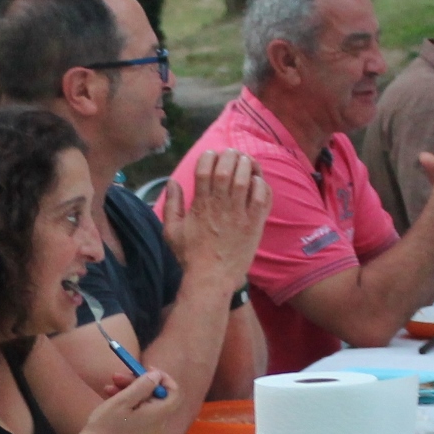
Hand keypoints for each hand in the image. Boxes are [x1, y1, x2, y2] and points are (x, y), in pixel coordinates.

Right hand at [76, 367, 183, 433]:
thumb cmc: (107, 426)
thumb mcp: (123, 400)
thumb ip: (143, 386)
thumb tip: (157, 376)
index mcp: (158, 415)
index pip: (174, 392)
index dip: (163, 378)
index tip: (146, 369)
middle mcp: (158, 423)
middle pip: (156, 395)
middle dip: (138, 382)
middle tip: (118, 375)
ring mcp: (148, 429)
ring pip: (144, 402)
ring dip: (129, 390)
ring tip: (109, 385)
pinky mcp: (138, 432)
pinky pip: (138, 412)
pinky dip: (126, 402)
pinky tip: (109, 395)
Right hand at [165, 149, 268, 285]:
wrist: (212, 279)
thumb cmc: (191, 257)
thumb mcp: (172, 232)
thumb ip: (171, 205)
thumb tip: (172, 182)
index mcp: (200, 205)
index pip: (204, 169)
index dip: (209, 157)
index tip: (211, 155)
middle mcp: (221, 205)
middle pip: (227, 169)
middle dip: (230, 156)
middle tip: (232, 154)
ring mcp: (240, 214)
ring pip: (246, 178)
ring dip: (247, 165)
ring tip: (246, 161)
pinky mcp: (255, 223)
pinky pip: (262, 196)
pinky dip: (260, 184)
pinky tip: (257, 181)